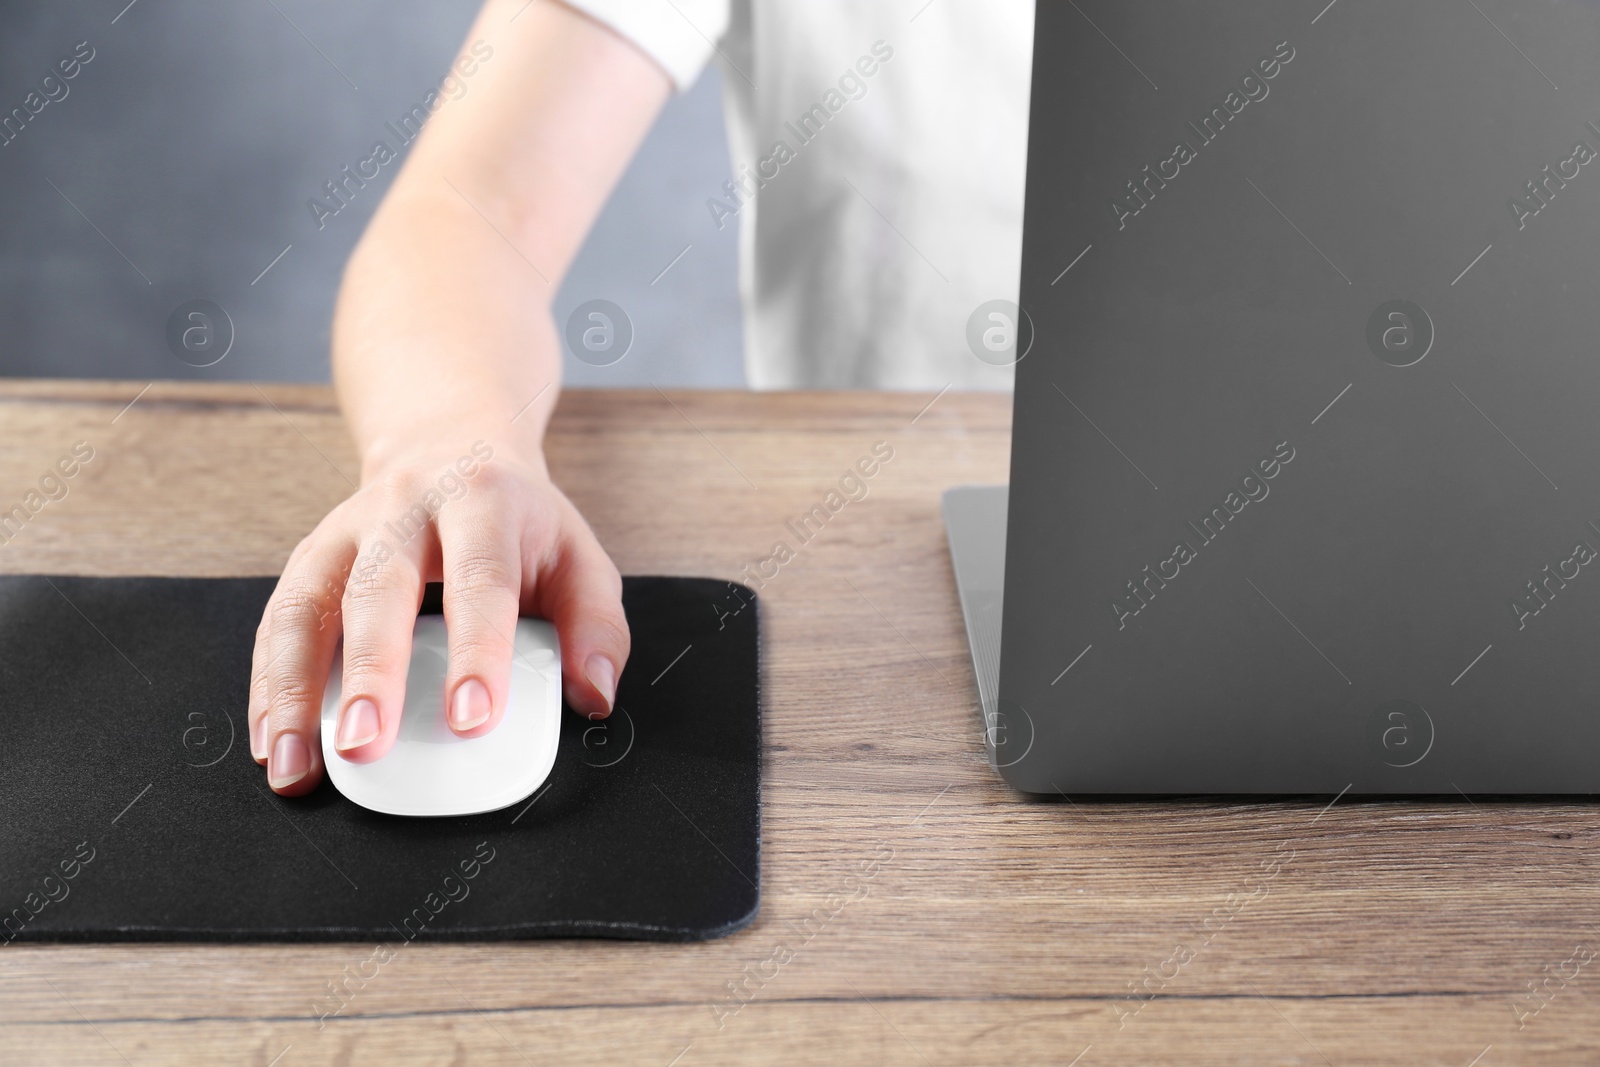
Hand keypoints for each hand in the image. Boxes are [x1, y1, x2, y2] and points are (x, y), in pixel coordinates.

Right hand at [247, 439, 628, 794]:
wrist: (452, 446)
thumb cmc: (520, 521)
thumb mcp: (579, 557)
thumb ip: (597, 627)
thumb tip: (591, 695)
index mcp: (483, 502)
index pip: (481, 579)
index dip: (477, 651)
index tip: (471, 719)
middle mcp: (404, 508)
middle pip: (377, 588)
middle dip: (369, 672)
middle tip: (366, 745)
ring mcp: (346, 530)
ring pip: (305, 604)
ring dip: (292, 690)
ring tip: (298, 765)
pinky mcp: (309, 556)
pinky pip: (277, 621)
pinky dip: (268, 685)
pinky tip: (275, 741)